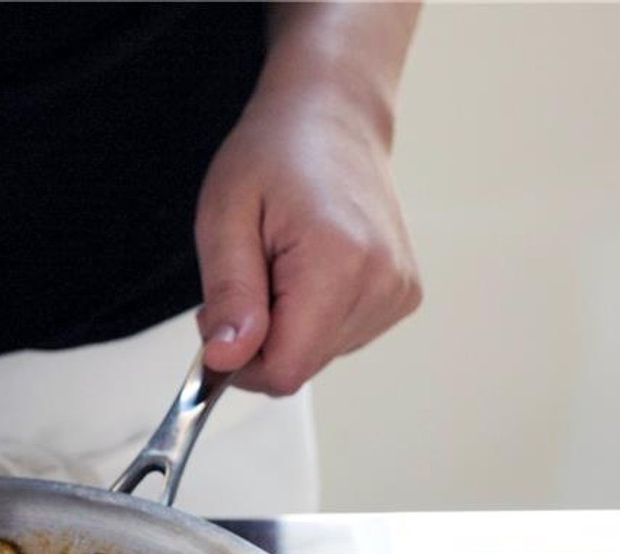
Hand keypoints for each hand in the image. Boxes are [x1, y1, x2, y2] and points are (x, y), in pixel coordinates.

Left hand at [195, 5, 421, 395]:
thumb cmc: (275, 154)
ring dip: (283, 326)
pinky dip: (309, 317)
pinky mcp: (401, 295)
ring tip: (279, 263)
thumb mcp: (225, 219)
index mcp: (339, 265)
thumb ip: (229, 296)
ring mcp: (398, 292)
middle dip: (258, 339)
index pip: (283, 371)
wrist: (333, 116)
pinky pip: (338, 338)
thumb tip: (227, 360)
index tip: (218, 320)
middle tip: (248, 275)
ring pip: (317, 355)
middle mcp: (382, 284)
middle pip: (299, 367)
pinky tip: (306, 269)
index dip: (238, 362)